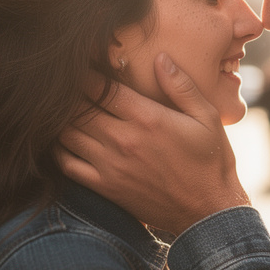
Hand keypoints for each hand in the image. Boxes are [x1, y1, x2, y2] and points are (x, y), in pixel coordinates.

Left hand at [57, 54, 249, 233]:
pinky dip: (59, 149)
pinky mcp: (106, 187)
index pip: (101, 87)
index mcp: (147, 118)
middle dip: (71, 93)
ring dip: (63, 119)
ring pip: (67, 133)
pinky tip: (67, 140)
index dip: (87, 73)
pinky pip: (67, 164)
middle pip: (78, 108)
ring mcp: (111, 165)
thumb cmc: (210, 161)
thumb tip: (159, 58)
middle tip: (70, 86)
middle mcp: (123, 139)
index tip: (85, 65)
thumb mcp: (206, 117)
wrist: (208, 210)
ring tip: (67, 110)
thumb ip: (181, 86)